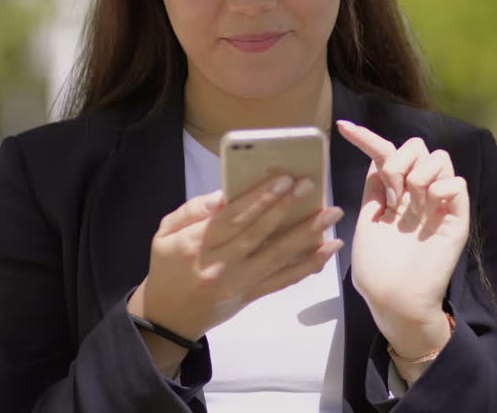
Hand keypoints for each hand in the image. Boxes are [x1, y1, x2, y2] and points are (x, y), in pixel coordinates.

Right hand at [128, 172, 343, 343]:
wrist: (168, 318)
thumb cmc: (168, 267)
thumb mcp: (164, 233)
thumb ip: (193, 210)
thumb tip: (224, 195)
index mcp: (196, 245)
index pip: (233, 218)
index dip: (260, 199)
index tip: (284, 179)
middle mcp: (220, 265)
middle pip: (258, 234)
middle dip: (287, 208)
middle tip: (311, 186)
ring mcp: (239, 284)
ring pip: (277, 257)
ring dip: (308, 235)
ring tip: (332, 214)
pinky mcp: (252, 296)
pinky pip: (284, 280)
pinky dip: (308, 265)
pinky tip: (328, 249)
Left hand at [336, 120, 468, 358]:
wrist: (395, 299)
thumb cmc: (377, 269)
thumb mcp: (366, 222)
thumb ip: (372, 190)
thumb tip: (377, 160)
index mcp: (394, 193)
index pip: (384, 154)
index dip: (365, 137)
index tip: (342, 127)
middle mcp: (417, 193)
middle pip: (417, 147)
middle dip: (400, 160)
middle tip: (393, 194)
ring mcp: (438, 204)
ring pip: (440, 158)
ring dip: (420, 174)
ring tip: (412, 205)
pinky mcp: (456, 219)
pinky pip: (458, 184)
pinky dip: (443, 187)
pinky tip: (429, 205)